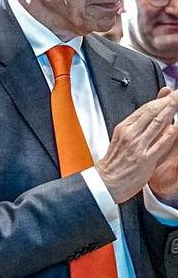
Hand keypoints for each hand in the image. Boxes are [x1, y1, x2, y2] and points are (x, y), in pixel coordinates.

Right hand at [94, 89, 177, 203]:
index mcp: (124, 128)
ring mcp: (138, 146)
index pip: (145, 109)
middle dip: (169, 101)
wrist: (106, 183)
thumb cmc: (115, 163)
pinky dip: (171, 133)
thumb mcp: (121, 139)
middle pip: (152, 112)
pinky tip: (176, 126)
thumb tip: (149, 115)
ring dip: (172, 111)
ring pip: (158, 123)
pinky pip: (162, 143)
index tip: (171, 94)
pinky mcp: (145, 159)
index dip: (160, 100)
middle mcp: (130, 135)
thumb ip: (136, 126)